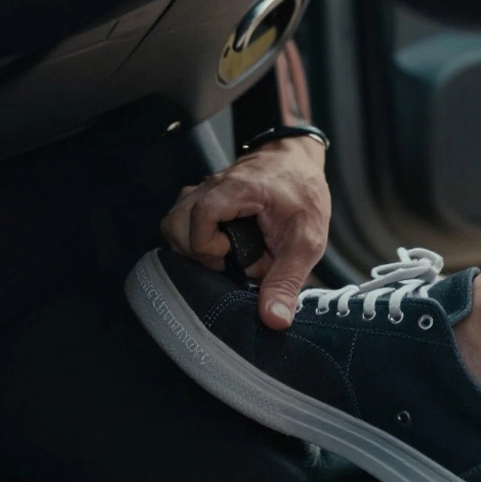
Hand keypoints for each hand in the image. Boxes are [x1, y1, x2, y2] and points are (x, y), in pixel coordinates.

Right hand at [161, 137, 329, 329]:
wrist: (299, 161)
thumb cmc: (305, 194)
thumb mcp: (307, 241)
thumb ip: (288, 280)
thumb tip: (274, 320)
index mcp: (238, 190)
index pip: (199, 218)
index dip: (210, 247)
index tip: (234, 257)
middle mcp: (212, 187)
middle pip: (174, 223)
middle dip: (196, 252)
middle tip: (228, 259)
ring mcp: (203, 190)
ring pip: (173, 222)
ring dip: (194, 247)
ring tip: (225, 255)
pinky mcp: (202, 198)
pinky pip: (182, 221)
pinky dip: (195, 239)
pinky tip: (222, 247)